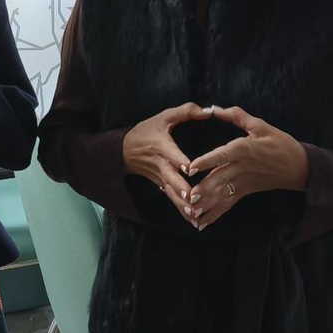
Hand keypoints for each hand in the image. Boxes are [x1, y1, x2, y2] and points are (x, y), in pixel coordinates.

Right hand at [121, 103, 211, 220]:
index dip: (178, 159)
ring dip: (181, 204)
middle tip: (192, 197)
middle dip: (180, 187)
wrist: (124, 149)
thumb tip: (208, 111)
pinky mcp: (160, 185)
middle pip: (169, 176)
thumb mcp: (163, 116)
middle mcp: (159, 162)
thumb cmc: (147, 130)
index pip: (169, 152)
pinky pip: (171, 197)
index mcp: (160, 144)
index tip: (188, 167)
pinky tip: (193, 220)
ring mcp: (159, 176)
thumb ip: (186, 111)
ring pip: (170, 191)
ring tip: (194, 214)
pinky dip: (180, 209)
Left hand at [185, 105, 307, 228]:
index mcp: (244, 149)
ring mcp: (244, 181)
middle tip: (188, 197)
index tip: (191, 167)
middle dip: (204, 189)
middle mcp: (242, 167)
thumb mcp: (261, 125)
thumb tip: (215, 108)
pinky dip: (215, 214)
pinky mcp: (245, 191)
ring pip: (222, 193)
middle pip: (220, 178)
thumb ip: (237, 116)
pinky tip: (202, 223)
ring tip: (190, 212)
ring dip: (206, 204)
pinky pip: (228, 204)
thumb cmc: (280, 143)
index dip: (207, 160)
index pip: (223, 155)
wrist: (300, 167)